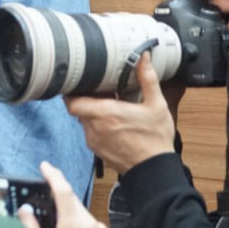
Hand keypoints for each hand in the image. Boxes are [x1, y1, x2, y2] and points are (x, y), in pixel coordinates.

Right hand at [19, 161, 110, 227]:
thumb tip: (25, 210)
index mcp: (73, 226)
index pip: (63, 191)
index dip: (53, 175)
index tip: (44, 166)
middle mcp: (91, 224)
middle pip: (72, 200)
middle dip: (58, 196)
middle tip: (44, 197)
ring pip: (80, 211)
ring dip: (68, 210)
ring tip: (55, 223)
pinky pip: (89, 222)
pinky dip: (77, 221)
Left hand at [64, 51, 176, 173]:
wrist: (156, 170)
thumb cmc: (156, 139)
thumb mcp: (156, 105)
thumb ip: (147, 79)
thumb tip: (144, 57)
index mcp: (105, 113)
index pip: (72, 101)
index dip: (72, 92)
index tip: (80, 84)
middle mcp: (94, 127)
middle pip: (78, 109)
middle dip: (86, 100)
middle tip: (100, 94)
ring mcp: (94, 141)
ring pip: (84, 122)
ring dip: (92, 114)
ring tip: (109, 109)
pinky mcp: (97, 152)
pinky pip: (90, 134)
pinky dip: (97, 128)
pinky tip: (113, 125)